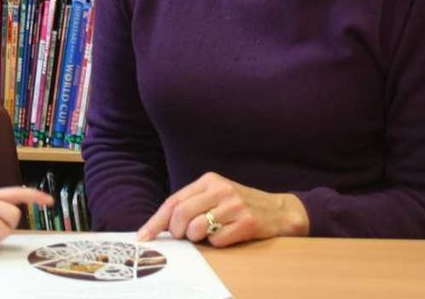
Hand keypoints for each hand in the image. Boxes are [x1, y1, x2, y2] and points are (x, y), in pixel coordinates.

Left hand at [136, 172, 309, 246]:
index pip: (174, 201)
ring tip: (208, 235)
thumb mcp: (216, 195)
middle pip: (181, 214)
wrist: (280, 211)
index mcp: (209, 180)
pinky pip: (218, 241)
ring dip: (197, 239)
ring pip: (197, 228)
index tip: (144, 236)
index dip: (156, 221)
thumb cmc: (241, 206)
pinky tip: (227, 237)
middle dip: (177, 231)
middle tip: (184, 237)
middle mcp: (221, 189)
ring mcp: (235, 204)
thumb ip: (192, 204)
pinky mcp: (247, 221)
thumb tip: (162, 225)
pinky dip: (217, 244)